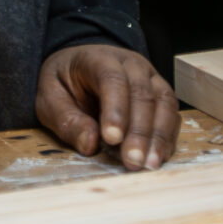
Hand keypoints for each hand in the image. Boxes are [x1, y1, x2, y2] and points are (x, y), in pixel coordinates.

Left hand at [37, 43, 178, 170]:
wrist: (80, 67)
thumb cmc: (65, 84)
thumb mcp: (50, 98)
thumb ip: (67, 120)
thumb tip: (90, 145)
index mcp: (99, 59)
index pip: (112, 79)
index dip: (115, 109)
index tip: (111, 139)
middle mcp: (131, 64)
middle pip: (142, 93)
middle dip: (139, 130)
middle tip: (133, 161)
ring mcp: (150, 77)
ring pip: (163, 102)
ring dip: (159, 135)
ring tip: (149, 164)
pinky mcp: (160, 93)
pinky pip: (172, 113)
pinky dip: (168, 136)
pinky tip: (158, 157)